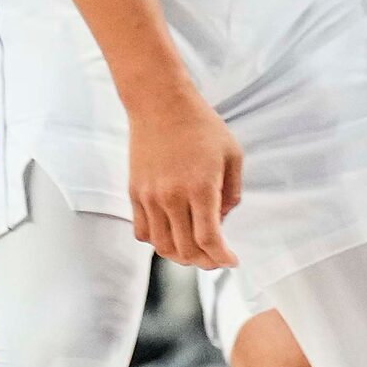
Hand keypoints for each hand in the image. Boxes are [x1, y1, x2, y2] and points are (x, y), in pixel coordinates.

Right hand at [127, 78, 241, 267]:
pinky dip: (158, 242)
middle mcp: (171, 197)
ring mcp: (148, 197)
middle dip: (205, 262)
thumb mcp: (233, 157)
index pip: (209, 239)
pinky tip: (173, 237)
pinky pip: (142, 231)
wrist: (160, 105)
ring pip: (162, 245)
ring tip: (197, 252)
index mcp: (200, 188)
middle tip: (218, 260)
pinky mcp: (133, 193)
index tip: (232, 261)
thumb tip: (222, 221)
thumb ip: (231, 194)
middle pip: (185, 249)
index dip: (222, 258)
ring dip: (181, 256)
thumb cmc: (202, 127)